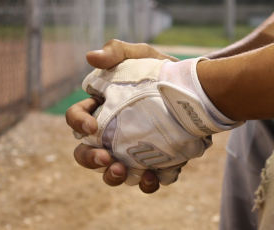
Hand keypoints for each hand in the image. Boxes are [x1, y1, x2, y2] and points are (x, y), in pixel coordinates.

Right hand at [66, 39, 177, 192]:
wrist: (196, 88)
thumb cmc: (162, 70)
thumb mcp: (141, 55)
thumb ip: (117, 51)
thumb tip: (91, 57)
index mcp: (102, 109)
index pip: (77, 119)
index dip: (78, 123)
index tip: (92, 126)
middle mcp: (113, 134)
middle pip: (87, 153)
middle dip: (90, 159)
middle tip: (105, 158)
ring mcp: (133, 150)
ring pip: (113, 171)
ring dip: (113, 176)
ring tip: (122, 171)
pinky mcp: (156, 160)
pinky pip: (146, 179)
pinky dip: (146, 182)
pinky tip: (152, 176)